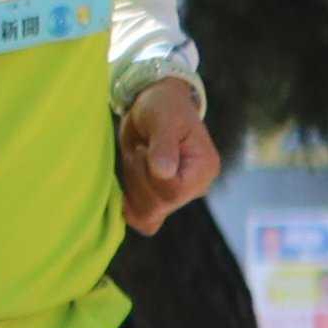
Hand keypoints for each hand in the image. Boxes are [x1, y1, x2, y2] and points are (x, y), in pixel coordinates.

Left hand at [118, 79, 218, 234]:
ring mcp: (178, 196)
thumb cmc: (162, 107)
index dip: (148, 174)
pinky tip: (124, 184)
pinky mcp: (160, 198)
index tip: (144, 149)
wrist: (153, 107)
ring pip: (148, 215)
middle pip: (159, 205)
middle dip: (138, 179)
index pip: (173, 192)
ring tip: (137, 160)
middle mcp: (196, 188)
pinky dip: (128, 207)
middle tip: (138, 152)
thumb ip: (164, 146)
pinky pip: (144, 220)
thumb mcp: (162, 119)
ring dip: (131, 188)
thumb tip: (164, 173)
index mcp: (204, 169)